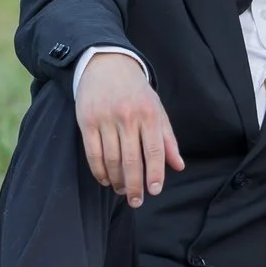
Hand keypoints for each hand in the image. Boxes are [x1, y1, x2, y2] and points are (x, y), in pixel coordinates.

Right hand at [76, 51, 183, 206]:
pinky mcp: (87, 122)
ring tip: (122, 190)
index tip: (154, 191)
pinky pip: (93, 153)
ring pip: (111, 159)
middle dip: (135, 185)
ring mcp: (106, 119)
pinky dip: (99, 171)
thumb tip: (178, 166)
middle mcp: (128, 117)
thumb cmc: (137, 92)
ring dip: (116, 180)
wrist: (107, 65)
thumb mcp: (158, 110)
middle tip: (136, 201)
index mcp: (149, 114)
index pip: (154, 150)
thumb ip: (168, 139)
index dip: (155, 173)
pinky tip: (105, 179)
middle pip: (131, 160)